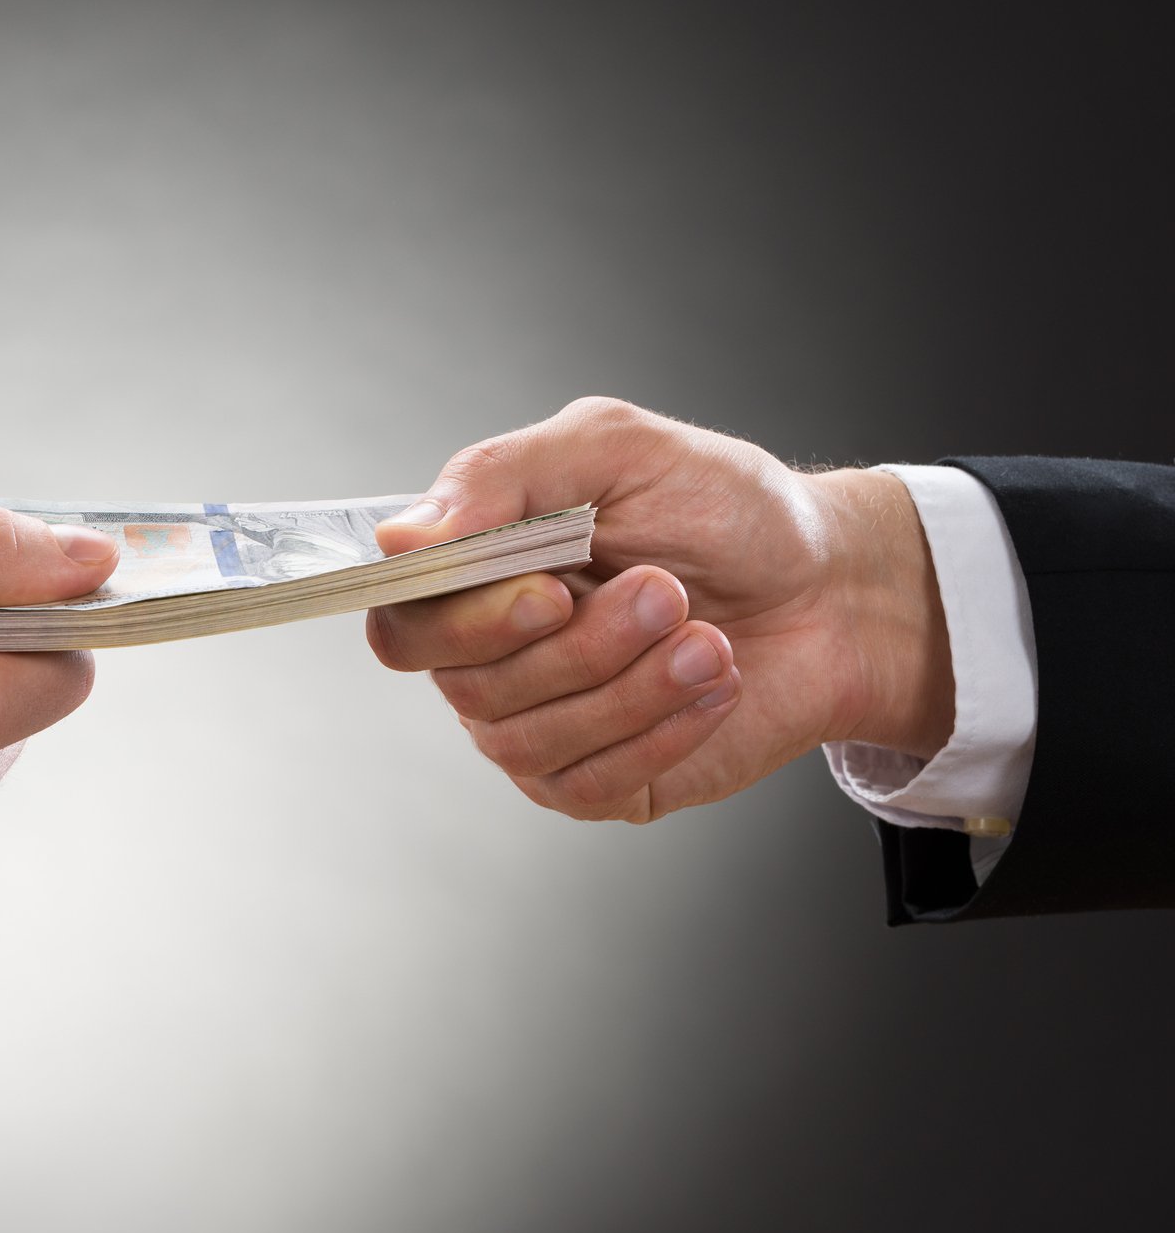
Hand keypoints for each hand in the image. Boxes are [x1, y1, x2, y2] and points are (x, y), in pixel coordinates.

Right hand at [366, 397, 952, 822]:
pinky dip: (663, 730)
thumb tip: (399, 537)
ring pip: (531, 740)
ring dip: (635, 685)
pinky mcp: (599, 783)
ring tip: (705, 635)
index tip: (553, 588)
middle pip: (470, 687)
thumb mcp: (619, 449)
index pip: (403, 624)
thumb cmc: (725, 513)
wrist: (832, 588)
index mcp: (477, 574)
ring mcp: (540, 726)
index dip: (465, 621)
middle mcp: (493, 657)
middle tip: (666, 591)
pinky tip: (711, 681)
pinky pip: (590, 783)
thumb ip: (501, 477)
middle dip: (582, 647)